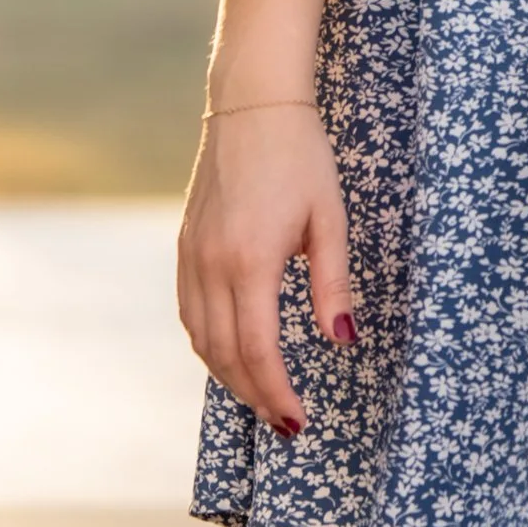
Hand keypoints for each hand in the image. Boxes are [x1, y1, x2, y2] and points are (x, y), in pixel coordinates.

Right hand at [177, 101, 353, 432]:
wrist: (252, 105)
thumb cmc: (301, 157)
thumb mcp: (330, 220)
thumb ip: (333, 285)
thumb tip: (342, 341)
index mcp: (250, 261)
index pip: (257, 350)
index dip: (276, 393)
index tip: (297, 421)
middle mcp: (211, 264)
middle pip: (224, 354)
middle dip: (254, 395)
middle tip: (284, 422)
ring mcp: (191, 255)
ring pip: (199, 337)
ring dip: (227, 375)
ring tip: (261, 397)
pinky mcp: (185, 245)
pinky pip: (189, 311)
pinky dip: (207, 343)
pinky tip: (230, 354)